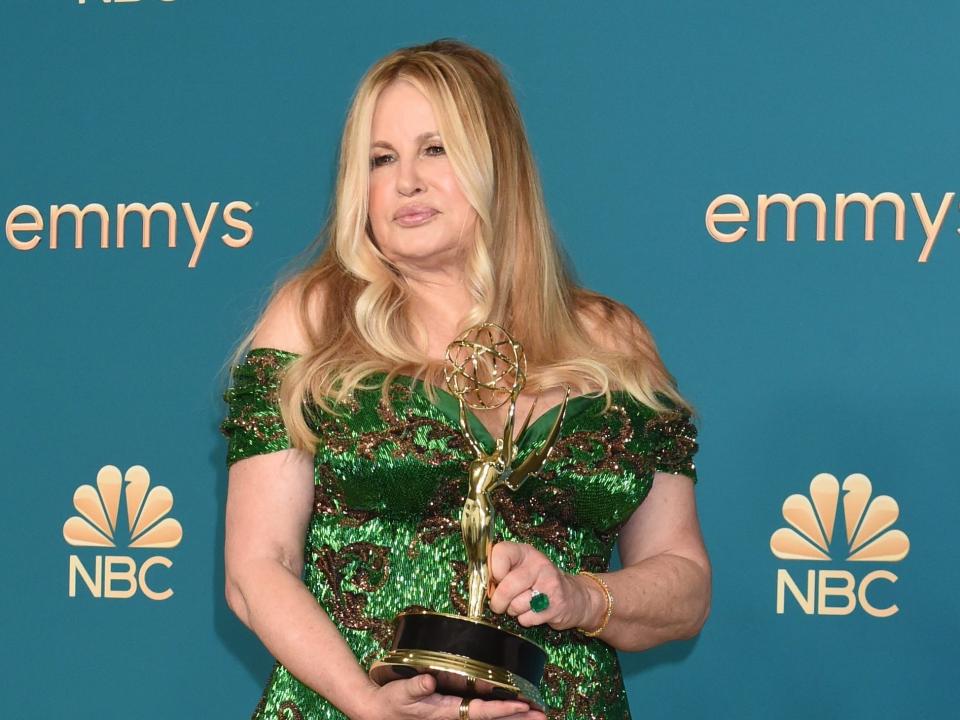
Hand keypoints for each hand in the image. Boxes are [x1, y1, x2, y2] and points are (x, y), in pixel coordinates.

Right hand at [358, 674, 546, 719]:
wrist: (378, 712)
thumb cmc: (390, 702)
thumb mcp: (400, 692)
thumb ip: (415, 687)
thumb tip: (430, 679)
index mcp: (447, 712)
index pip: (481, 712)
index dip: (503, 709)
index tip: (523, 705)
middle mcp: (455, 716)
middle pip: (493, 719)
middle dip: (518, 717)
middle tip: (543, 714)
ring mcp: (455, 714)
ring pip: (490, 718)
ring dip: (513, 716)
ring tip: (537, 713)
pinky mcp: (453, 710)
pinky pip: (481, 713)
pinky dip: (499, 712)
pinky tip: (512, 709)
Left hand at [488, 541, 600, 630]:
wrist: (573, 597)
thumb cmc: (538, 582)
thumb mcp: (521, 568)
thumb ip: (501, 571)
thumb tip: (482, 583)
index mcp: (525, 552)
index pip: (500, 553)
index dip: (492, 571)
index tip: (494, 581)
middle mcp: (539, 564)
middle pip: (507, 586)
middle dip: (498, 601)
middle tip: (499, 605)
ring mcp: (550, 584)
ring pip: (516, 605)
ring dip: (514, 610)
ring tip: (522, 605)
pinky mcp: (556, 605)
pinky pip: (527, 618)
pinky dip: (526, 620)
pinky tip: (533, 612)